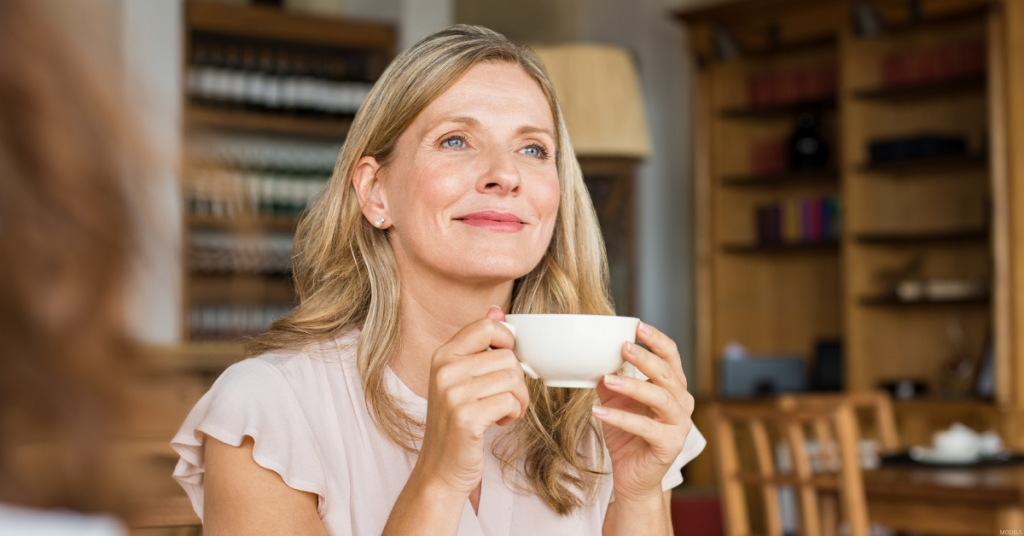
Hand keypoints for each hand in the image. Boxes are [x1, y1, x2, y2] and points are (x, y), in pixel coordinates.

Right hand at [413, 307, 529, 497]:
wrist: (441, 468)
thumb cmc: (456, 423)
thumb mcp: (462, 379)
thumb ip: (478, 344)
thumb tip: (498, 310)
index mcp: (443, 355)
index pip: (487, 326)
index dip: (508, 341)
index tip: (506, 364)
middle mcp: (445, 370)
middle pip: (507, 356)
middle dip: (516, 380)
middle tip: (505, 399)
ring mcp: (454, 393)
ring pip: (513, 379)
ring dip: (518, 400)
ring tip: (503, 411)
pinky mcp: (466, 417)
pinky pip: (510, 401)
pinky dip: (513, 413)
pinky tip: (499, 422)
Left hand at [592, 321, 693, 503]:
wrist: (633, 477)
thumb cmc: (627, 436)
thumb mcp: (616, 400)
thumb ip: (610, 377)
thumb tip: (592, 354)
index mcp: (673, 387)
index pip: (671, 357)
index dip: (657, 340)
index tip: (638, 325)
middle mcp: (682, 403)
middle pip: (667, 374)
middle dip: (645, 358)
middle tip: (623, 346)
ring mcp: (679, 425)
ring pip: (659, 398)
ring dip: (633, 386)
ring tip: (607, 379)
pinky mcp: (669, 445)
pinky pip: (645, 427)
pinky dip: (621, 418)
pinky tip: (598, 411)